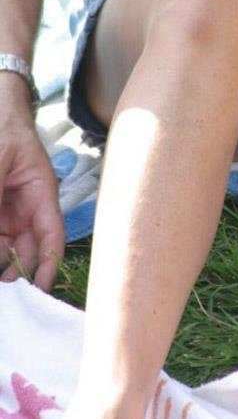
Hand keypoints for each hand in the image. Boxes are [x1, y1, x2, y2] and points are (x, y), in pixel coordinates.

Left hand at [0, 77, 64, 290]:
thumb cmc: (3, 129)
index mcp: (41, 192)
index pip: (52, 235)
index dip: (49, 264)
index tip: (41, 289)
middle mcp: (28, 207)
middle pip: (28, 248)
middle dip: (17, 269)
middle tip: (6, 289)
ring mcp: (9, 210)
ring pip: (7, 246)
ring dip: (2, 259)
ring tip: (2, 277)